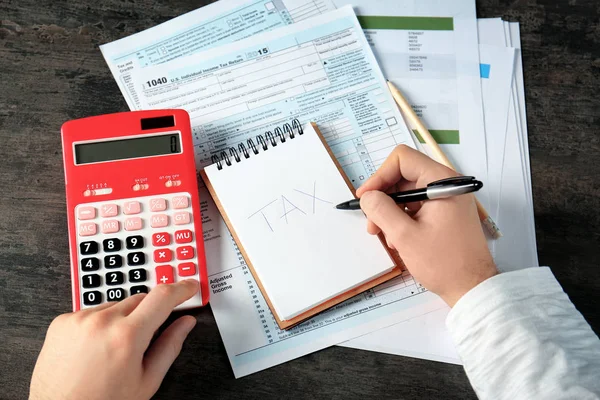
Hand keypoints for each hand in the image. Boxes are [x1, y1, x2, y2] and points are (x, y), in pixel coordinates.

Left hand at [30, 280, 198, 399]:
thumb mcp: (146, 381)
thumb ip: (170, 346)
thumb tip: (185, 323)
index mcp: (127, 336)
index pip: (163, 297)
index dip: (181, 288)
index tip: (189, 286)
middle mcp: (102, 322)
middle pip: (140, 298)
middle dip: (149, 312)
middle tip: (144, 338)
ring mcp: (79, 319)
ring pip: (115, 304)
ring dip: (122, 318)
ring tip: (114, 348)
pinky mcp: (62, 321)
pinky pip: (91, 311)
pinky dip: (98, 323)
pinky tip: (95, 347)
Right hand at [357, 145, 496, 306]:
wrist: (472, 289)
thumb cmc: (443, 263)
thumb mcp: (404, 235)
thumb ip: (381, 210)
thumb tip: (368, 196)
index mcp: (442, 182)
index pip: (403, 159)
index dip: (379, 176)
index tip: (366, 198)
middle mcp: (446, 185)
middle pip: (403, 176)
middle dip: (383, 198)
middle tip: (372, 222)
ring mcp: (447, 199)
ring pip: (407, 193)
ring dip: (390, 211)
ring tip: (385, 235)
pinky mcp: (445, 213)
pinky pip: (416, 206)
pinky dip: (402, 219)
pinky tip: (398, 239)